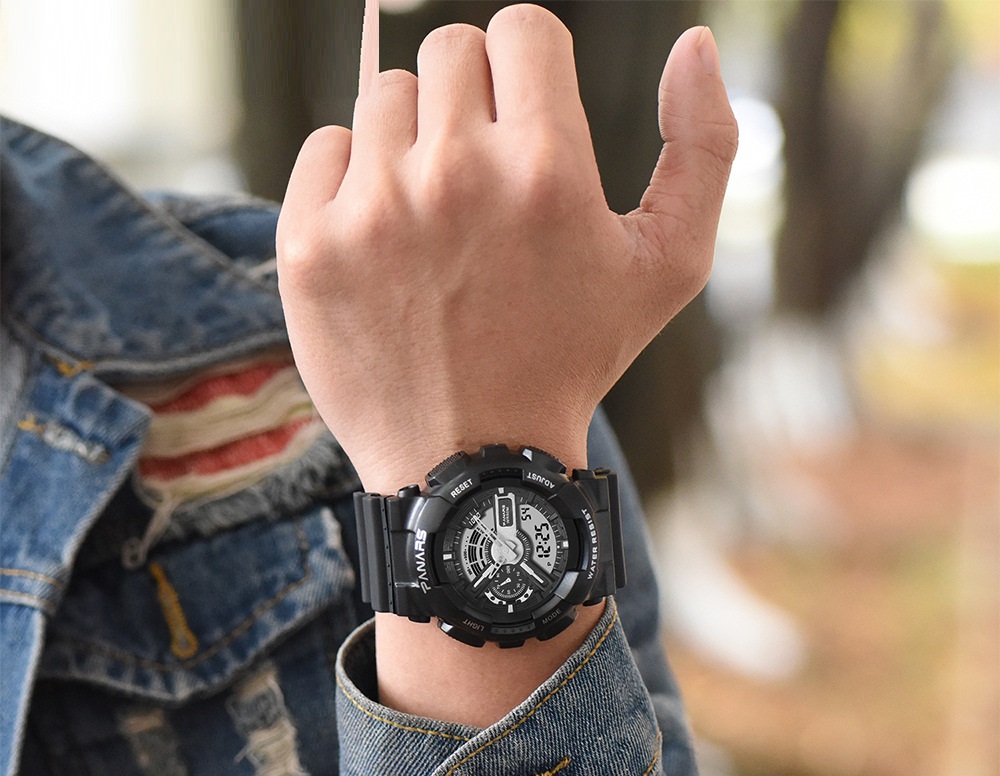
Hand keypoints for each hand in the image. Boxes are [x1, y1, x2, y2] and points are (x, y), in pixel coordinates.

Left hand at [276, 3, 736, 494]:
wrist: (472, 461)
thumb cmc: (572, 364)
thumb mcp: (668, 270)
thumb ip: (704, 149)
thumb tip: (696, 42)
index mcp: (546, 169)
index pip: (522, 28)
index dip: (529, 70)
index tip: (525, 125)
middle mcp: (454, 176)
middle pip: (447, 50)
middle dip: (471, 101)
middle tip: (481, 183)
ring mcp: (371, 211)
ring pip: (384, 97)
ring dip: (412, 142)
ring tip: (436, 225)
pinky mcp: (308, 246)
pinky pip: (324, 147)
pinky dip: (351, 180)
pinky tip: (384, 242)